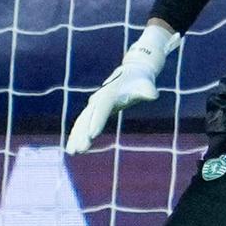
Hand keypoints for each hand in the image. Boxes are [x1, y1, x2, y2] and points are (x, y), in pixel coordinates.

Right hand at [65, 23, 177, 153]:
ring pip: (82, 122)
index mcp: (110, 93)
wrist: (132, 73)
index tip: (92, 135)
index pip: (103, 108)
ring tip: (72, 152)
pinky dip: (76, 135)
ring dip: (76, 136)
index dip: (98, 120)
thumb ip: (148, 90)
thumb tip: (154, 95)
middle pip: (89, 117)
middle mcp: (99, 98)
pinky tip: (72, 149)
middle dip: (84, 133)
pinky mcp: (93, 110)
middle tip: (80, 149)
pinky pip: (82, 124)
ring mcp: (94, 104)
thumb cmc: (141, 82)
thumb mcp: (147, 85)